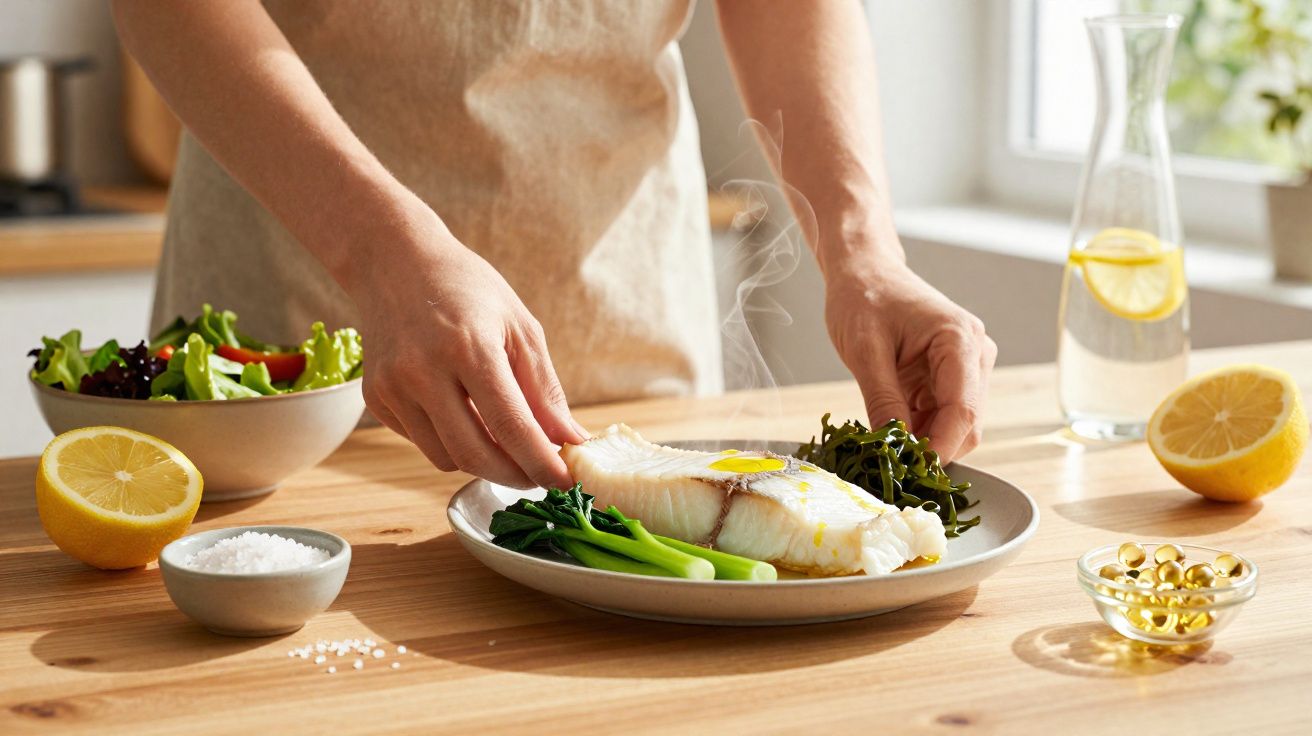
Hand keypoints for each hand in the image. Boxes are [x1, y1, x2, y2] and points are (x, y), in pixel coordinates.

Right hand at [348, 207, 585, 488]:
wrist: (395, 261)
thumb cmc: (467, 289)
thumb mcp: (520, 326)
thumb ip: (544, 390)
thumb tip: (570, 441)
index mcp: (468, 347)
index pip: (512, 426)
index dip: (542, 462)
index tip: (564, 480)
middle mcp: (423, 371)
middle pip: (475, 454)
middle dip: (513, 474)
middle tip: (538, 474)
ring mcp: (392, 387)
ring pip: (446, 457)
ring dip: (482, 460)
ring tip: (504, 439)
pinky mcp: (374, 398)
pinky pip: (422, 442)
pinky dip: (450, 442)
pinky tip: (463, 415)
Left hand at [824, 263, 996, 462]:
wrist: (865, 272)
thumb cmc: (864, 299)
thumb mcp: (864, 351)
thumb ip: (883, 401)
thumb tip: (896, 449)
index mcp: (960, 340)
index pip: (962, 411)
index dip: (939, 448)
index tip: (910, 473)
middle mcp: (976, 354)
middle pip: (967, 424)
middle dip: (932, 448)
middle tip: (891, 465)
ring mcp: (968, 367)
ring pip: (957, 426)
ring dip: (925, 441)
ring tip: (885, 444)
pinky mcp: (951, 377)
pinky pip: (942, 416)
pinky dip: (919, 430)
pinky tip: (891, 429)